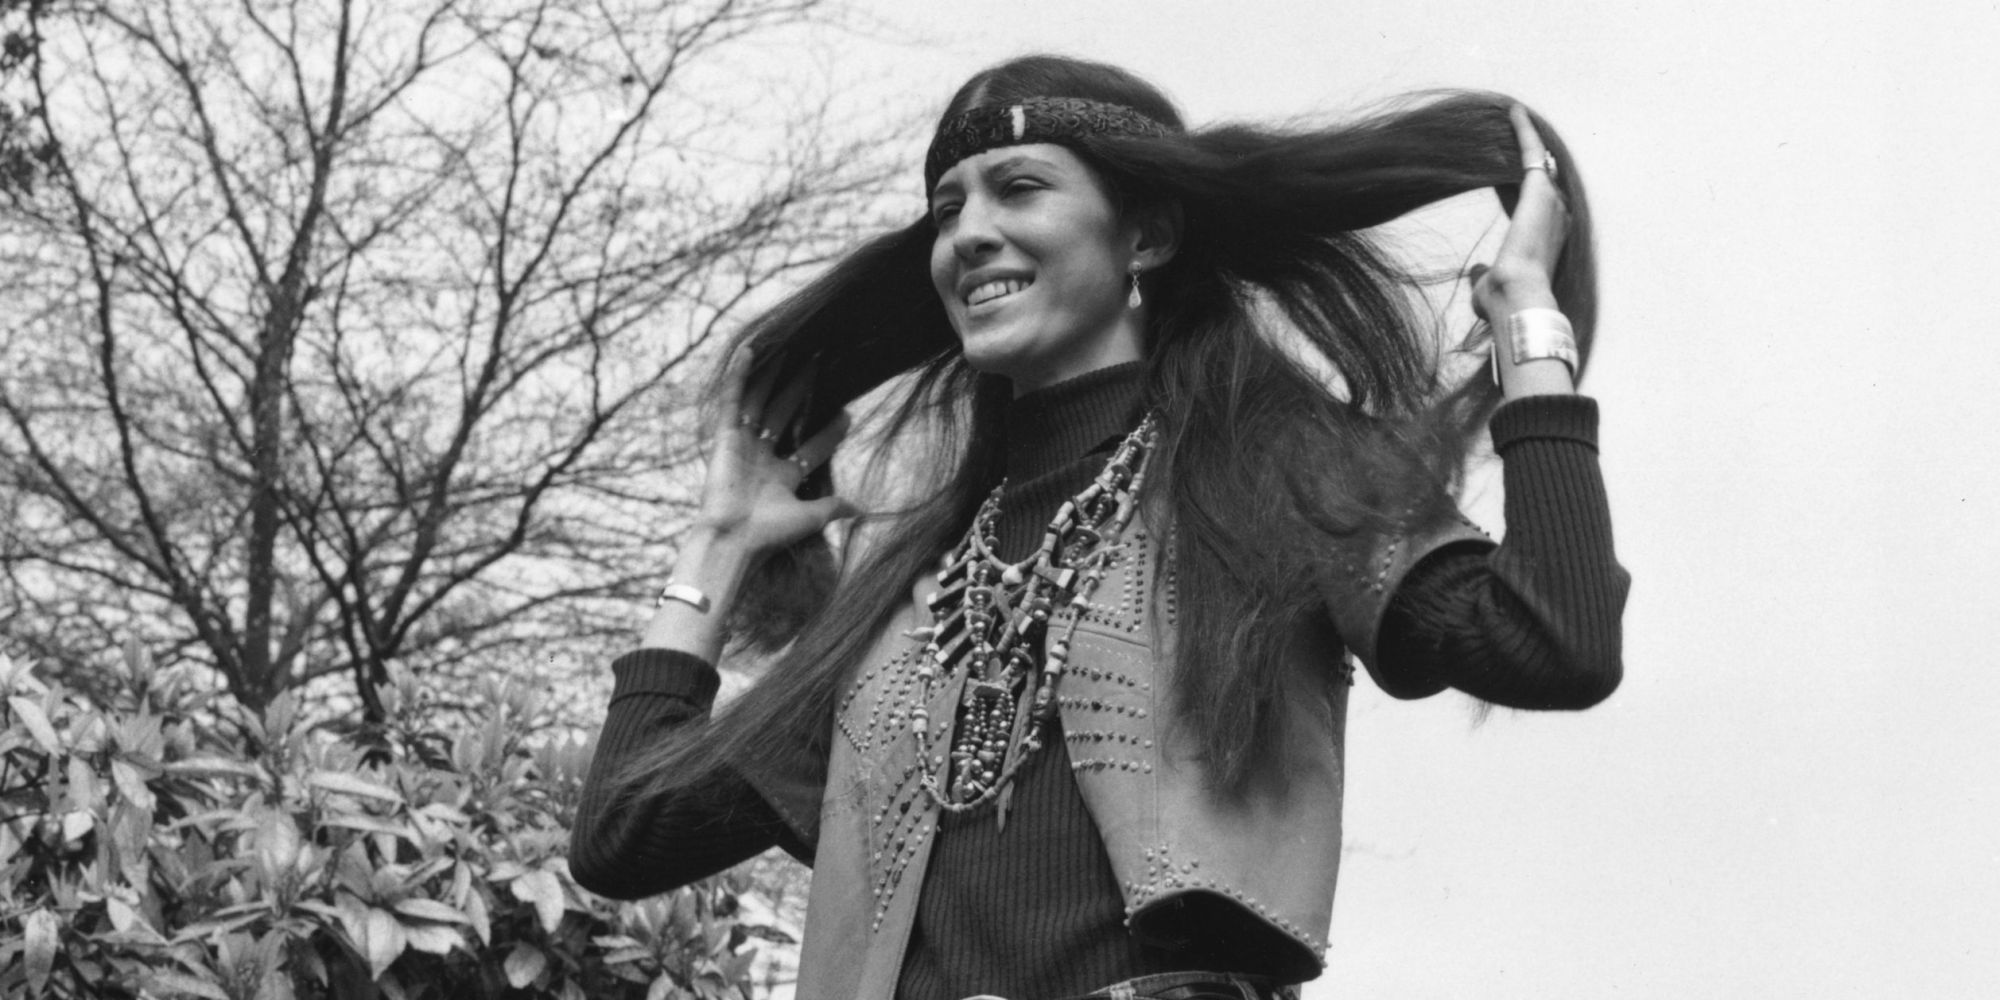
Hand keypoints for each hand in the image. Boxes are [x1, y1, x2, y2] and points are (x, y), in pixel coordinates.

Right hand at [694, 349, 857, 554]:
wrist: (734, 540)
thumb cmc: (771, 535)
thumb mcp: (811, 518)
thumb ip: (834, 507)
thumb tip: (862, 509)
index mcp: (781, 477)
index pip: (811, 446)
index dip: (830, 431)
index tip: (848, 412)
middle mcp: (762, 458)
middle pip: (786, 414)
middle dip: (803, 388)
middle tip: (821, 361)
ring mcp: (743, 445)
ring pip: (762, 401)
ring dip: (775, 374)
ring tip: (792, 347)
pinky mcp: (725, 438)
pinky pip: (733, 400)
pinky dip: (741, 376)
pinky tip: (753, 351)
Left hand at [1469, 104, 1569, 324]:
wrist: (1516, 298)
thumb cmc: (1502, 301)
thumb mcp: (1490, 285)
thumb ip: (1485, 273)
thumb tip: (1478, 270)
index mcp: (1545, 238)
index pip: (1527, 203)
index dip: (1512, 187)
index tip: (1500, 174)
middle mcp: (1557, 216)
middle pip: (1537, 176)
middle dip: (1523, 156)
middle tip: (1507, 133)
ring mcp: (1552, 201)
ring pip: (1537, 158)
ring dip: (1523, 137)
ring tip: (1509, 115)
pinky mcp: (1540, 189)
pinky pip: (1532, 150)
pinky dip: (1523, 130)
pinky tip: (1512, 111)